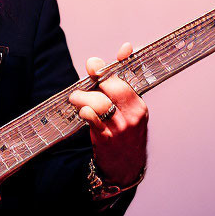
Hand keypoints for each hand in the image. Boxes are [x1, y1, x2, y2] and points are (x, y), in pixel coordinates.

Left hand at [68, 42, 147, 186]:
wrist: (126, 168)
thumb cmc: (125, 133)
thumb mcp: (129, 107)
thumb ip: (122, 79)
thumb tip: (125, 47)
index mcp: (138, 105)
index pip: (125, 79)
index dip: (108, 69)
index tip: (93, 64)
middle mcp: (132, 115)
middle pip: (111, 88)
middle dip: (93, 82)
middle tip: (80, 87)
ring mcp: (120, 128)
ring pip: (99, 103)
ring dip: (82, 98)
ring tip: (76, 100)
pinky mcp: (107, 140)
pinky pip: (93, 121)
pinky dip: (85, 114)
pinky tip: (83, 113)